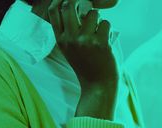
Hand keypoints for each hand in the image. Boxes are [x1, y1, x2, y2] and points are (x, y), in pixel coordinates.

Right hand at [33, 0, 117, 119]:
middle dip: (80, 1)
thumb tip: (80, 6)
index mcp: (60, 40)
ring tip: (98, 33)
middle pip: (70, 5)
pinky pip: (105, 23)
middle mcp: (70, 39)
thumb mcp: (70, 49)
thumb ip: (70, 30)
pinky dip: (108, 30)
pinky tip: (105, 42)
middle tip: (88, 5)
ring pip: (93, 13)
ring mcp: (84, 41)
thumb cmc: (86, 65)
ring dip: (98, 19)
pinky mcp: (100, 43)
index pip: (53, 11)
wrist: (97, 86)